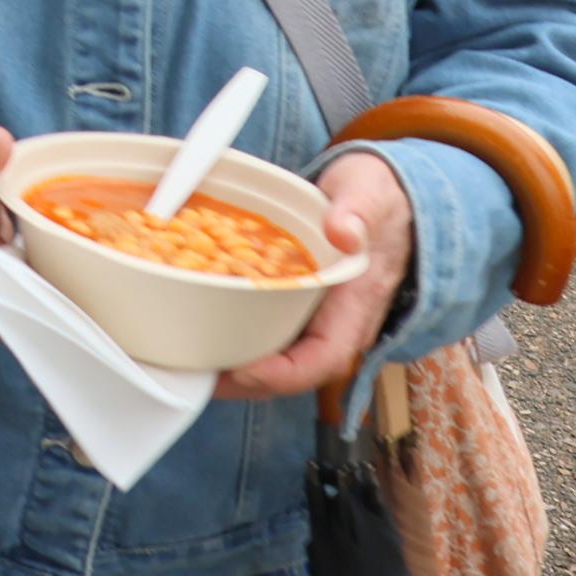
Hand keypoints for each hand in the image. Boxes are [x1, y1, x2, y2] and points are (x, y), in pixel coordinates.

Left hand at [216, 152, 415, 400]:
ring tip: (192, 361)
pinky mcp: (300, 305)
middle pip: (294, 370)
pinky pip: (271, 332)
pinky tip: (204, 331)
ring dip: (238, 366)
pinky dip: (239, 337)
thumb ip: (357, 212)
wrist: (382, 195)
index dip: (284, 373)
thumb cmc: (375, 196)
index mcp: (356, 304)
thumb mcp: (369, 194)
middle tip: (197, 371)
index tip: (243, 369)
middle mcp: (337, 322)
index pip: (326, 358)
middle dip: (247, 380)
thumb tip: (343, 233)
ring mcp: (318, 317)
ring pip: (280, 357)